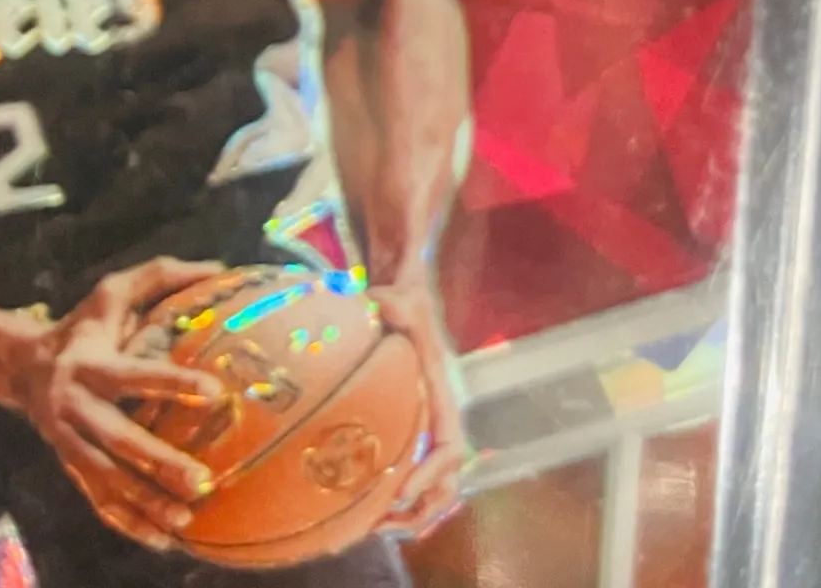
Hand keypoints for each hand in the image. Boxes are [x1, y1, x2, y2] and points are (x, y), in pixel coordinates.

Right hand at [15, 257, 228, 552]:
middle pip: (116, 437)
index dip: (172, 383)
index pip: (133, 374)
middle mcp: (74, 403)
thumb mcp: (112, 292)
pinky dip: (127, 523)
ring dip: (145, 502)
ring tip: (187, 519)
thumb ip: (161, 276)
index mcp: (89, 361)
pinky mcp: (68, 464)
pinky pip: (96, 499)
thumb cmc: (83, 324)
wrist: (21, 365)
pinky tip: (162, 539)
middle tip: (201, 480)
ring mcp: (67, 439)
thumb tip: (220, 269)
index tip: (216, 393)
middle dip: (157, 461)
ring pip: (105, 477)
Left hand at [371, 277, 466, 540]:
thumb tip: (380, 303)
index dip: (432, 473)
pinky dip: (401, 500)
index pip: (448, 446)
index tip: (404, 491)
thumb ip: (394, 300)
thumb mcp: (400, 295)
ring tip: (374, 528)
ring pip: (435, 485)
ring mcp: (426, 424)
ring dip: (412, 513)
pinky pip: (414, 472)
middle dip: (422, 508)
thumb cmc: (403, 298)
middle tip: (383, 526)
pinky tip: (372, 511)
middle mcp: (438, 416)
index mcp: (440, 394)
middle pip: (447, 479)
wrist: (405, 294)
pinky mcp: (408, 425)